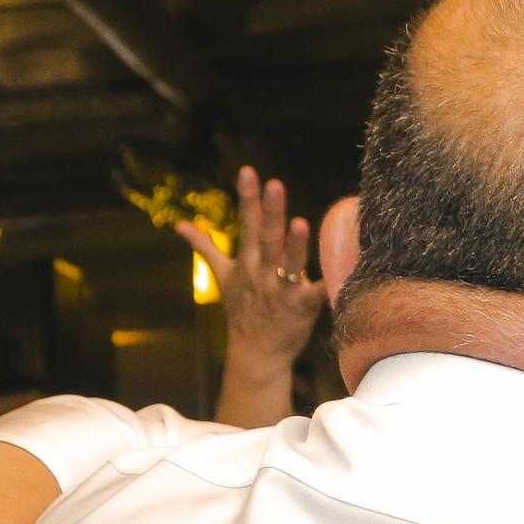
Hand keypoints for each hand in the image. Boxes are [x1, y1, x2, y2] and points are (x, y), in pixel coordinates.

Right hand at [178, 166, 320, 375]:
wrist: (255, 353)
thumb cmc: (242, 310)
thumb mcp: (222, 276)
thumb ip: (205, 247)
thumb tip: (180, 225)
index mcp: (246, 262)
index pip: (245, 223)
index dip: (247, 197)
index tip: (249, 171)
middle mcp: (262, 273)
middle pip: (267, 239)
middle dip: (270, 212)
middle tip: (275, 184)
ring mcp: (282, 291)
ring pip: (289, 264)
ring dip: (294, 245)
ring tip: (300, 223)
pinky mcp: (303, 308)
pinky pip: (317, 293)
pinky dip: (327, 283)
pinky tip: (343, 266)